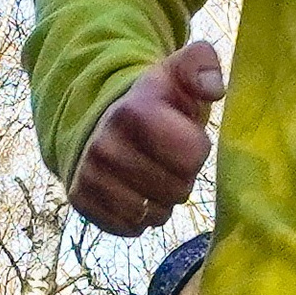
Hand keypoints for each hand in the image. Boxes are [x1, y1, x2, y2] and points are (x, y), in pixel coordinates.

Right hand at [68, 39, 224, 235]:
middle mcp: (105, 147)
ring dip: (162, 200)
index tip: (183, 135)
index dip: (196, 148)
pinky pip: (132, 228)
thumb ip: (202, 66)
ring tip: (152, 173)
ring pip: (156, 214)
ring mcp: (90, 176)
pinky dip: (140, 217)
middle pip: (177, 190)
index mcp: (132, 112)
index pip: (192, 156)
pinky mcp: (82, 202)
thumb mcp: (178, 73)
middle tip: (167, 157)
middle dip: (181, 176)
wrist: (101, 121)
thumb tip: (213, 89)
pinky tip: (135, 191)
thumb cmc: (154, 102)